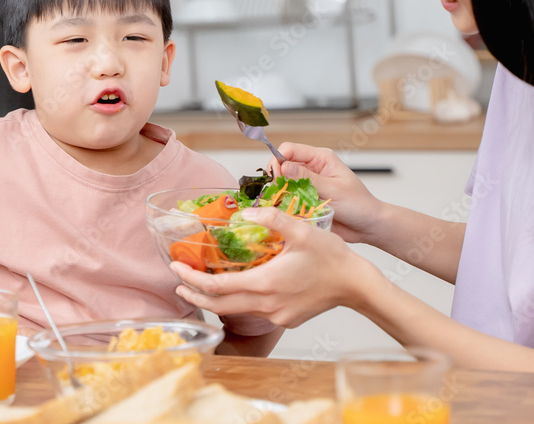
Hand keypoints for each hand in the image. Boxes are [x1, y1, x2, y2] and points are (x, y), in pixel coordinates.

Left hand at [172, 206, 371, 327]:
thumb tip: (247, 214)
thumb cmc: (332, 258)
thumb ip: (273, 219)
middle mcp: (267, 304)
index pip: (217, 288)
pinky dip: (238, 301)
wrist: (356, 285)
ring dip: (214, 299)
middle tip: (178, 282)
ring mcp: (276, 315)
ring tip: (200, 285)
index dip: (191, 280)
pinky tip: (237, 286)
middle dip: (194, 295)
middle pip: (219, 305)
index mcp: (266, 283)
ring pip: (235, 310)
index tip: (176, 269)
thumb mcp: (302, 231)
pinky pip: (254, 311)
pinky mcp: (285, 318)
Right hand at [269, 142, 385, 244]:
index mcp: (320, 158)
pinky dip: (283, 204)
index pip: (289, 149)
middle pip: (282, 165)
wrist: (367, 226)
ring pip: (282, 183)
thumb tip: (284, 166)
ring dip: (280, 192)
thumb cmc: (359, 204)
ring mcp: (307, 185)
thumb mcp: (333, 189)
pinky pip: (286, 198)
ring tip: (283, 203)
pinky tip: (287, 211)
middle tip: (279, 193)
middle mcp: (311, 169)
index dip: (279, 160)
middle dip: (277, 178)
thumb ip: (307, 178)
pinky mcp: (304, 200)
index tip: (276, 177)